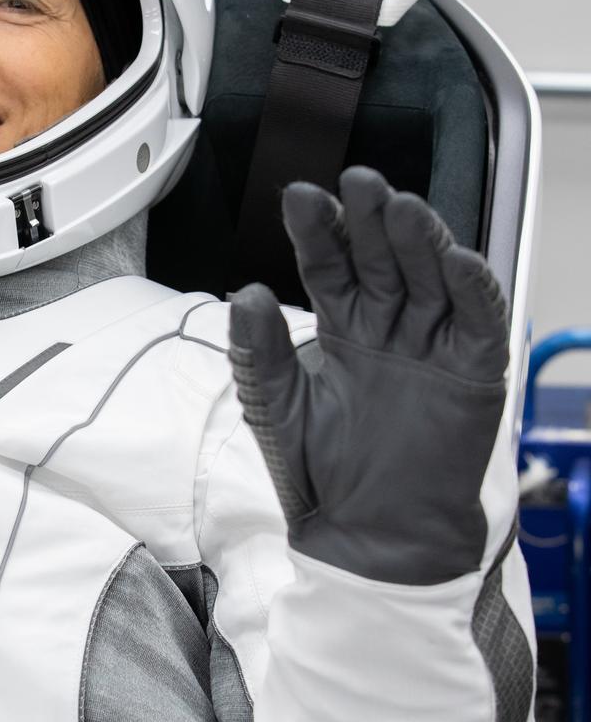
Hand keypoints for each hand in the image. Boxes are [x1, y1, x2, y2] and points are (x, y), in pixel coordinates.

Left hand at [228, 166, 508, 585]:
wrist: (371, 539)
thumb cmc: (322, 476)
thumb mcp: (276, 407)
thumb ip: (258, 352)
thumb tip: (244, 292)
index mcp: (341, 328)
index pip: (330, 265)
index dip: (318, 232)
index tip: (300, 198)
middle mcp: (388, 327)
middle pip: (383, 259)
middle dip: (370, 221)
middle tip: (358, 182)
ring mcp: (433, 345)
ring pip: (430, 277)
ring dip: (420, 241)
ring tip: (401, 207)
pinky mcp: (475, 371)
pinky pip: (479, 320)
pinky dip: (473, 288)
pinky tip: (457, 259)